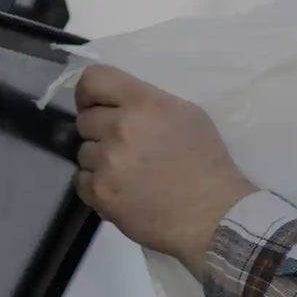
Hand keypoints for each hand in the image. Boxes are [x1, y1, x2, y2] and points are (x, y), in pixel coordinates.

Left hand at [73, 64, 254, 277]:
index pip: (93, 80)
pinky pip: (81, 181)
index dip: (88, 94)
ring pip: (84, 153)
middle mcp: (121, 128)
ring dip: (101, 162)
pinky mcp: (101, 193)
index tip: (95, 107)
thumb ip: (149, 104)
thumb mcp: (188, 117)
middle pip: (85, 120)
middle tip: (125, 150)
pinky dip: (97, 187)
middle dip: (100, 133)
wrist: (214, 216)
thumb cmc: (208, 165)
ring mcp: (108, 162)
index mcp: (144, 104)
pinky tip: (121, 192)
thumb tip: (120, 106)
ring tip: (128, 176)